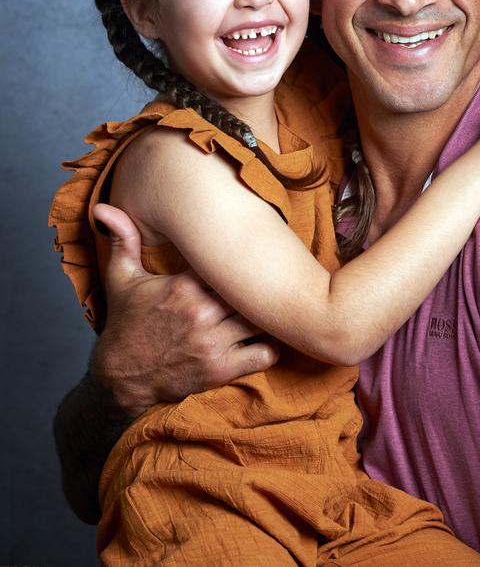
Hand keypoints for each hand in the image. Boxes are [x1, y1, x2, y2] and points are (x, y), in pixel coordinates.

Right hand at [91, 204, 278, 416]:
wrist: (120, 377)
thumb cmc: (126, 323)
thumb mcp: (121, 277)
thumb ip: (123, 239)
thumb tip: (104, 206)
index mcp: (183, 286)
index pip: (229, 263)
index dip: (243, 258)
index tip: (250, 254)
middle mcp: (201, 313)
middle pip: (251, 290)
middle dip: (260, 285)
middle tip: (270, 278)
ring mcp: (213, 343)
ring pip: (261, 319)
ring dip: (267, 313)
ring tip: (270, 305)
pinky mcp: (220, 370)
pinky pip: (264, 354)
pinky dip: (271, 346)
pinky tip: (264, 336)